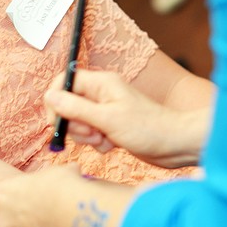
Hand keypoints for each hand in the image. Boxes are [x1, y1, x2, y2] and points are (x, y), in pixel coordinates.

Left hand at [0, 163, 84, 226]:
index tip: (34, 193)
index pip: (3, 192)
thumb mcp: (55, 171)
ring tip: (55, 223)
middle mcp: (3, 218)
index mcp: (2, 193)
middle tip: (43, 209)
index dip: (20, 192)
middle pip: (8, 216)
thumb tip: (69, 172)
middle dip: (23, 214)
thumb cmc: (64, 187)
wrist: (77, 214)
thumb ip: (49, 176)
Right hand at [45, 69, 208, 166]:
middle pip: (68, 104)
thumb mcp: (107, 119)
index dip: (56, 100)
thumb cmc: (148, 129)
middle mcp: (102, 94)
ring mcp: (107, 110)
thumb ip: (76, 108)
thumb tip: (49, 96)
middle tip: (91, 134)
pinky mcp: (111, 126)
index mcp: (101, 83)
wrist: (176, 145)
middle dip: (74, 124)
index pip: (65, 81)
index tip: (57, 120)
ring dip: (86, 136)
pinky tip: (112, 145)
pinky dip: (97, 143)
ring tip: (104, 140)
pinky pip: (91, 134)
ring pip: (78, 122)